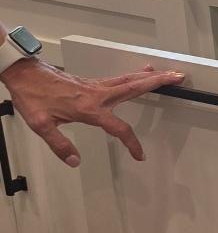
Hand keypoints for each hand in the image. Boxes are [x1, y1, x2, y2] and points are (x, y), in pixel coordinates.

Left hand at [0, 56, 185, 167]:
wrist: (24, 74)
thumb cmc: (32, 97)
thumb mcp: (41, 125)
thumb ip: (60, 145)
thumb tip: (75, 161)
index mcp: (88, 109)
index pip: (118, 127)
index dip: (131, 143)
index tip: (140, 154)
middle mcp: (96, 94)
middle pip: (134, 87)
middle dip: (158, 83)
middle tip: (178, 77)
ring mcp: (95, 86)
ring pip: (129, 79)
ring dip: (150, 77)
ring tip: (168, 74)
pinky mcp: (90, 82)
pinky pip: (119, 77)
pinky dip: (135, 75)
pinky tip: (141, 72)